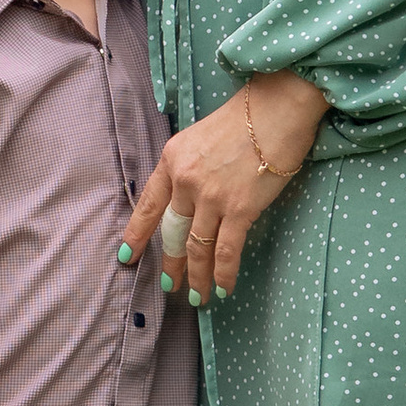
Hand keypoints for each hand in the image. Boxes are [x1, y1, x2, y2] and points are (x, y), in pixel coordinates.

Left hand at [122, 67, 327, 306]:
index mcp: (172, 160)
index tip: (128, 255)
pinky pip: (226, 250)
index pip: (148, 204)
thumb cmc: (245, 118)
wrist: (277, 108)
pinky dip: (224, 273)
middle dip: (171, 262)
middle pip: (173, 232)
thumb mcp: (200, 137)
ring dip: (197, 276)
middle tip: (169, 284)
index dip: (138, 233)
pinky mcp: (240, 209)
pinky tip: (224, 288)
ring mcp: (211, 197)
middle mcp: (186, 181)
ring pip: (197, 247)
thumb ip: (190, 167)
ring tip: (197, 296)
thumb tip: (191, 197)